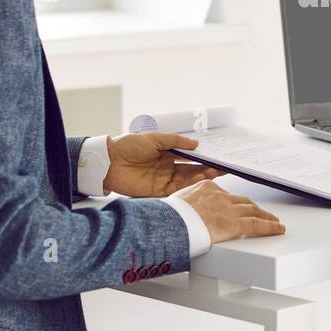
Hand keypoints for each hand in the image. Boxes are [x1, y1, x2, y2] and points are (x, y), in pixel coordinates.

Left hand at [102, 133, 226, 196]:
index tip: (218, 158)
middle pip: (192, 171)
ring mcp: (163, 180)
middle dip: (207, 170)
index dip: (204, 158)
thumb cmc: (127, 145)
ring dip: (200, 178)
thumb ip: (175, 142)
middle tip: (222, 169)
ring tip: (214, 174)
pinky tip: (198, 183)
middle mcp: (167, 168)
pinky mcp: (156, 192)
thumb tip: (195, 144)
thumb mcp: (153, 138)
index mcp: (167, 154)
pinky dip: (188, 188)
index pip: (190, 158)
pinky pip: (176, 191)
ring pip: (187, 181)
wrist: (107, 161)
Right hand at [172, 179, 285, 242]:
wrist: (170, 223)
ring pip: (253, 210)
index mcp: (206, 187)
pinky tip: (278, 228)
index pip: (226, 194)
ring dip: (265, 216)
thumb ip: (186, 203)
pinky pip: (257, 224)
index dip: (235, 201)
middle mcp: (220, 196)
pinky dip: (270, 226)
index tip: (239, 205)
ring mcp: (228, 209)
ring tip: (273, 221)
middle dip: (253, 207)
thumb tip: (183, 210)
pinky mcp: (234, 223)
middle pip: (242, 201)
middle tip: (261, 212)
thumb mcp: (176, 201)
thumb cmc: (168, 216)